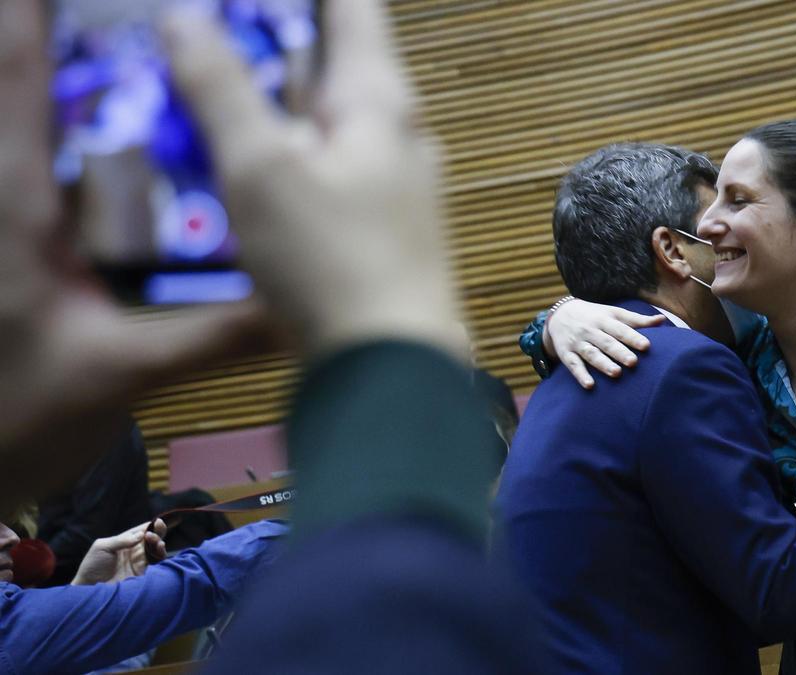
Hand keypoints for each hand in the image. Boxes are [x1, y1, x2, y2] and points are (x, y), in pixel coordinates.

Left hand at [0, 0, 269, 507]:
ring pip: (24, 130)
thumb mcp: (126, 375)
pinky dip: (64, 139)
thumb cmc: (26, 418)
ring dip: (56, 85)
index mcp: (19, 215)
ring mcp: (8, 228)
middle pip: (15, 92)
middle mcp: (5, 206)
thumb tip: (300, 304)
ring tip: (113, 57)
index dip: (29, 21)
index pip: (16, 88)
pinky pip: (39, 176)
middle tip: (114, 17)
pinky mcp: (20, 256)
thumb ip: (215, 335)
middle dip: (48, 39)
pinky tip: (116, 146)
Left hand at [72, 519, 167, 585]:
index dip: (151, 525)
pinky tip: (159, 547)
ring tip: (154, 538)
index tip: (158, 521)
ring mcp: (139, 562)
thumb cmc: (92, 565)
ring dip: (158, 541)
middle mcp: (134, 551)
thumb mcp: (102, 547)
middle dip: (158, 531)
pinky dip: (160, 554)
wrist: (89, 587)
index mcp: (125, 542)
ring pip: (156, 549)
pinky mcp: (142, 573)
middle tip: (159, 526)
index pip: (141, 531)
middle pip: (152, 538)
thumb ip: (121, 540)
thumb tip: (141, 534)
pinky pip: (156, 562)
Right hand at [164, 0, 461, 358]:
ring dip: (280, 106)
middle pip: (337, 64)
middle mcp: (401, 136)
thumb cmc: (333, 262)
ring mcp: (397, 186)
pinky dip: (293, 159)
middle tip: (220, 40)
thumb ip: (221, 89)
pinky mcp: (383, 233)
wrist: (393, 369)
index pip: (352, 8)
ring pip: (330, 124)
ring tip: (224, 99)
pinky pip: (331, 173)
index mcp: (381, 102)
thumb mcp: (261, 168)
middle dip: (280, 46)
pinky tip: (255, 175)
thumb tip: (184, 19)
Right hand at [544, 299, 663, 387]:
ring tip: (616, 373)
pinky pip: (573, 365)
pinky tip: (589, 385)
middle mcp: (591, 331)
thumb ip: (637, 320)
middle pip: (606, 342)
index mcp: (604, 320)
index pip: (620, 329)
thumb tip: (662, 320)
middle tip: (634, 362)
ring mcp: (578, 343)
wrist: (560, 314)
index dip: (633, 337)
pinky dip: (581, 375)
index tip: (646, 346)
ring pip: (591, 354)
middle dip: (620, 352)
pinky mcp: (566, 354)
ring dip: (603, 364)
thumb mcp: (613, 313)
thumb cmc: (595, 316)